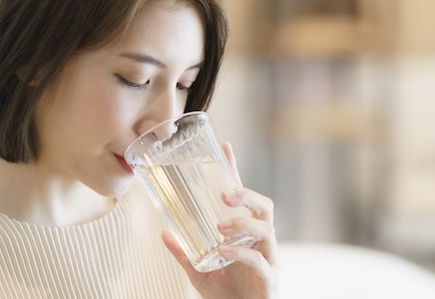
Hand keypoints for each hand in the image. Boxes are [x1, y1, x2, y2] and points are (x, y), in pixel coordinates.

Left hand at [162, 142, 278, 297]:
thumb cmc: (226, 293)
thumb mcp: (199, 271)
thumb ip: (184, 252)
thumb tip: (165, 232)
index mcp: (247, 234)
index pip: (244, 198)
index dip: (235, 173)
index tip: (225, 150)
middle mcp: (261, 242)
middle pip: (265, 207)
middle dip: (247, 196)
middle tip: (225, 195)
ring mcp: (268, 258)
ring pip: (267, 230)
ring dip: (243, 224)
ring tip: (220, 227)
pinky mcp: (269, 278)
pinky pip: (259, 260)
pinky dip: (241, 252)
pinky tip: (224, 251)